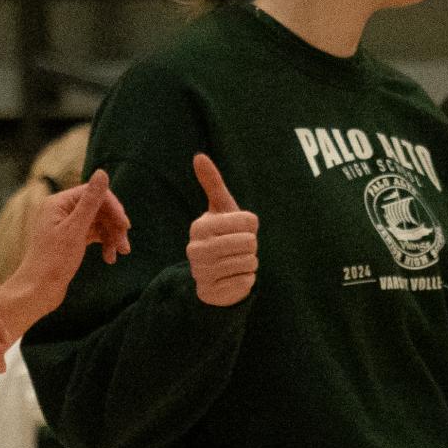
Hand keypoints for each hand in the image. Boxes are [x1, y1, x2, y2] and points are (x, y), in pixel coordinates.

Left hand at [0, 171, 131, 334]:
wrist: (38, 291)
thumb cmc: (53, 261)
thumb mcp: (76, 229)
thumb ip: (91, 201)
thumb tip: (102, 172)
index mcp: (58, 203)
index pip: (93, 194)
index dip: (112, 207)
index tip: (125, 226)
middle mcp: (61, 210)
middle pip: (98, 209)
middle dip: (113, 225)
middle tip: (125, 246)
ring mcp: (66, 225)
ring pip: (98, 223)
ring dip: (111, 236)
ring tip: (120, 254)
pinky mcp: (70, 240)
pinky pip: (93, 235)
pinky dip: (104, 244)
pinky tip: (110, 258)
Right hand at [187, 153, 257, 306]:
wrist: (212, 276)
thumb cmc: (222, 236)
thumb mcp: (220, 209)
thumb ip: (212, 183)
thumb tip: (198, 156)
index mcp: (199, 226)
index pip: (248, 221)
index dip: (251, 225)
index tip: (239, 228)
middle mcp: (196, 249)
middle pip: (250, 242)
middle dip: (251, 245)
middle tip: (238, 247)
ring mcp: (202, 272)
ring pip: (249, 262)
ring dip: (249, 262)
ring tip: (234, 261)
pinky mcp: (213, 292)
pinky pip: (246, 281)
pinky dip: (246, 278)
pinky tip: (233, 276)